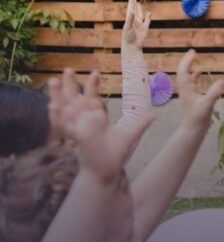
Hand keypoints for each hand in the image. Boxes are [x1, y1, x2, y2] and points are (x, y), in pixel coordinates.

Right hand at [47, 69, 153, 185]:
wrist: (106, 172)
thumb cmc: (114, 154)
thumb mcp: (129, 136)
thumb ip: (139, 124)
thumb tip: (153, 115)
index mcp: (97, 118)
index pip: (93, 98)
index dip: (93, 86)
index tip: (95, 72)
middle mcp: (85, 121)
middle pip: (74, 99)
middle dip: (70, 85)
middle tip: (67, 69)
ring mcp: (78, 129)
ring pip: (65, 109)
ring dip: (58, 96)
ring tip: (53, 81)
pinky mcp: (76, 139)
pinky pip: (64, 127)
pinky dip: (57, 117)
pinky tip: (52, 106)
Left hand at [122, 0, 151, 51]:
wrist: (132, 46)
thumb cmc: (127, 37)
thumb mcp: (127, 27)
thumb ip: (130, 19)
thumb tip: (132, 10)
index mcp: (129, 20)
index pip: (130, 10)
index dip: (131, 4)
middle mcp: (134, 21)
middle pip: (134, 11)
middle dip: (134, 5)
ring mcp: (140, 25)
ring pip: (140, 15)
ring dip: (140, 10)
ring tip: (139, 4)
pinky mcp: (145, 28)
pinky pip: (147, 21)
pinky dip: (148, 17)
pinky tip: (149, 13)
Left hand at [176, 49, 223, 130]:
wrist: (192, 131)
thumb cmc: (198, 118)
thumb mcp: (207, 104)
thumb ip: (214, 92)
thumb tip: (222, 80)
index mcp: (186, 89)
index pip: (184, 71)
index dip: (188, 61)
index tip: (193, 52)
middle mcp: (185, 89)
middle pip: (184, 72)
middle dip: (188, 62)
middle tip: (193, 53)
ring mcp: (188, 94)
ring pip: (188, 78)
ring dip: (191, 69)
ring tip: (196, 62)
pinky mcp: (192, 99)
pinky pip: (193, 84)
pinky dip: (196, 78)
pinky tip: (202, 76)